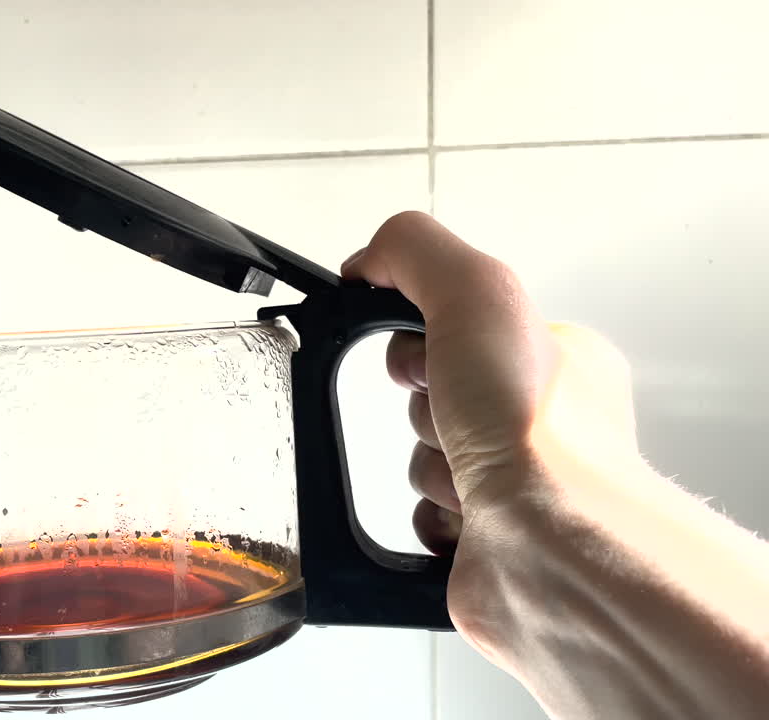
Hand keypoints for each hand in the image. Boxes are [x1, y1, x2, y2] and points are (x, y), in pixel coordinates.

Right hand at [341, 212, 641, 653]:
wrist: (554, 548)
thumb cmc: (540, 429)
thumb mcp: (478, 292)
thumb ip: (416, 251)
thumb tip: (364, 262)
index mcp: (552, 358)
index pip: (454, 326)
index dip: (421, 339)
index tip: (427, 354)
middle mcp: (539, 420)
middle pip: (427, 397)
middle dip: (424, 411)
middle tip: (455, 419)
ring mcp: (516, 484)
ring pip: (420, 459)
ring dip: (428, 467)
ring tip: (469, 480)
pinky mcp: (486, 542)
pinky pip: (420, 520)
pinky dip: (427, 519)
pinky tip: (461, 518)